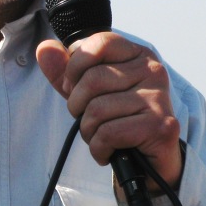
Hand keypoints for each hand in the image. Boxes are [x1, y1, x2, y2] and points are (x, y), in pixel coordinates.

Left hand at [36, 32, 182, 190]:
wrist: (148, 162)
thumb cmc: (117, 121)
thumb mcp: (86, 92)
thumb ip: (64, 71)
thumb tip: (45, 48)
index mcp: (137, 55)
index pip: (99, 43)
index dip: (75, 67)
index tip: (74, 87)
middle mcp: (153, 71)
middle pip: (93, 79)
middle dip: (77, 107)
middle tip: (88, 120)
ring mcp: (158, 98)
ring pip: (97, 109)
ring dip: (88, 131)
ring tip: (100, 138)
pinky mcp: (160, 127)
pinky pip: (109, 133)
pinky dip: (99, 148)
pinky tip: (108, 151)